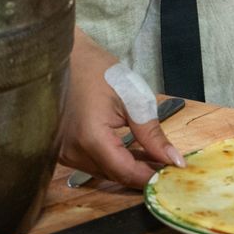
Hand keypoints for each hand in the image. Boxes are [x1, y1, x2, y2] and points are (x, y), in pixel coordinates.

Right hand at [58, 29, 183, 187]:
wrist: (64, 56)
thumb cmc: (98, 70)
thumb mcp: (133, 98)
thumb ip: (152, 134)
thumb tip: (173, 160)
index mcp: (90, 138)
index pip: (125, 172)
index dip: (150, 177)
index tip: (172, 175)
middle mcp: (71, 151)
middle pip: (113, 175)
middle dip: (141, 173)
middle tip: (166, 164)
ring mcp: (62, 152)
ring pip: (101, 172)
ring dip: (126, 168)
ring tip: (151, 157)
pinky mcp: (59, 148)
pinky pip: (90, 163)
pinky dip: (110, 160)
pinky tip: (128, 151)